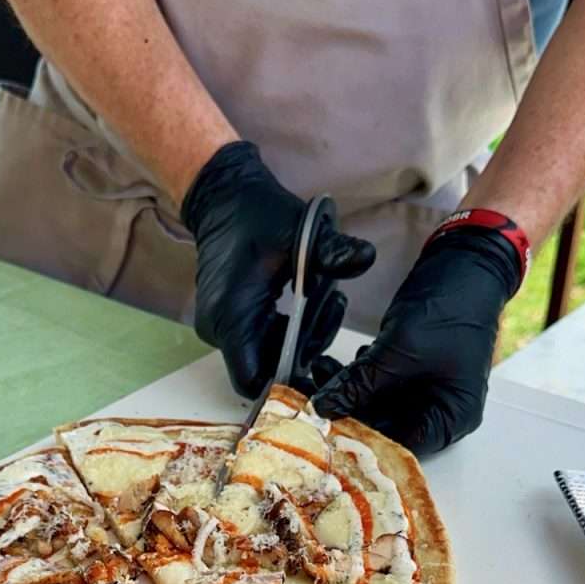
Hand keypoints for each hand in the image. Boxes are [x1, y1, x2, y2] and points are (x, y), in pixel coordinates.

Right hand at [181, 141, 375, 397]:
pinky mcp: (227, 320)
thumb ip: (332, 252)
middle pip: (264, 369)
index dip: (287, 385)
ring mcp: (220, 327)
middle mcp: (219, 330)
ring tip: (324, 303)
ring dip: (297, 340)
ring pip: (263, 357)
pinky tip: (307, 303)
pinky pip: (258, 342)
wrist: (224, 198)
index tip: (320, 365)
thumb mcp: (299, 232)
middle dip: (302, 352)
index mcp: (232, 316)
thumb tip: (365, 257)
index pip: (254, 380)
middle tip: (330, 311)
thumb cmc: (258, 216)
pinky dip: (285, 332)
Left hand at [312, 215, 526, 454]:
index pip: (400, 446)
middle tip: (311, 398)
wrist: (465, 265)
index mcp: (451, 417)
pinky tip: (335, 365)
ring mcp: (424, 391)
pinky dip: (356, 377)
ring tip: (318, 371)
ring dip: (346, 392)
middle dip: (347, 412)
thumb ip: (360, 383)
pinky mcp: (409, 373)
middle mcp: (439, 411)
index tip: (324, 430)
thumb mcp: (401, 351)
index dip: (361, 442)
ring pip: (375, 405)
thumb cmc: (449, 309)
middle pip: (385, 428)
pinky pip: (376, 385)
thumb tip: (321, 406)